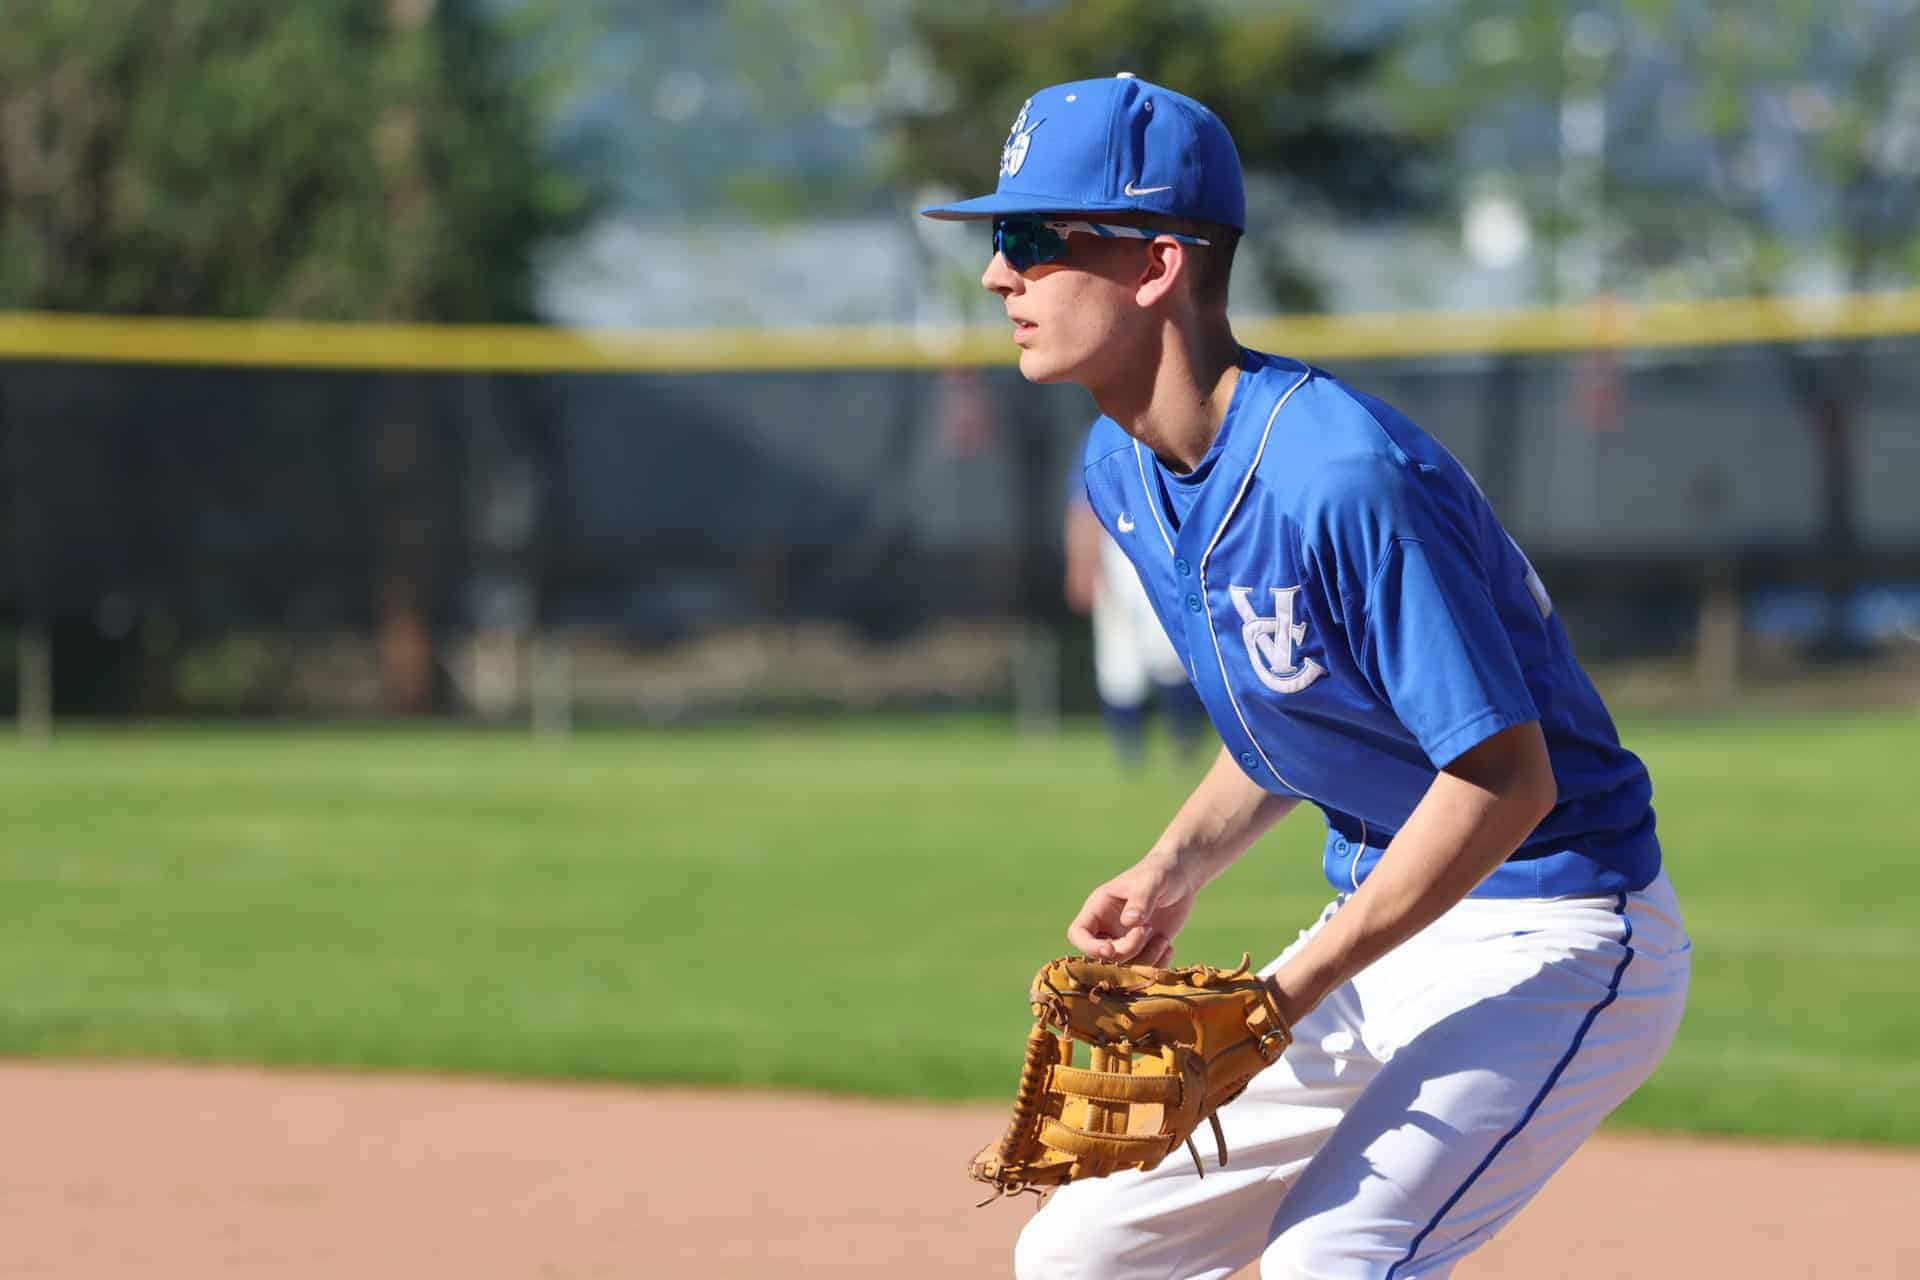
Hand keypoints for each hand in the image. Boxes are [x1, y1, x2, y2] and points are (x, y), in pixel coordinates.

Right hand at [1066, 852, 1197, 965]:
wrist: (1182, 878)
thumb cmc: (1161, 872)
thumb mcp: (1152, 881)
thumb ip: (1141, 900)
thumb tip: (1129, 922)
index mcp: (1099, 908)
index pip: (1078, 934)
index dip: (1089, 947)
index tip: (1111, 949)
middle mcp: (1108, 928)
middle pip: (1102, 957)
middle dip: (1126, 950)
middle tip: (1147, 929)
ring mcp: (1125, 941)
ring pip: (1125, 967)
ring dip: (1146, 958)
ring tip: (1162, 938)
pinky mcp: (1144, 950)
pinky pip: (1144, 970)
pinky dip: (1158, 964)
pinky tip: (1167, 945)